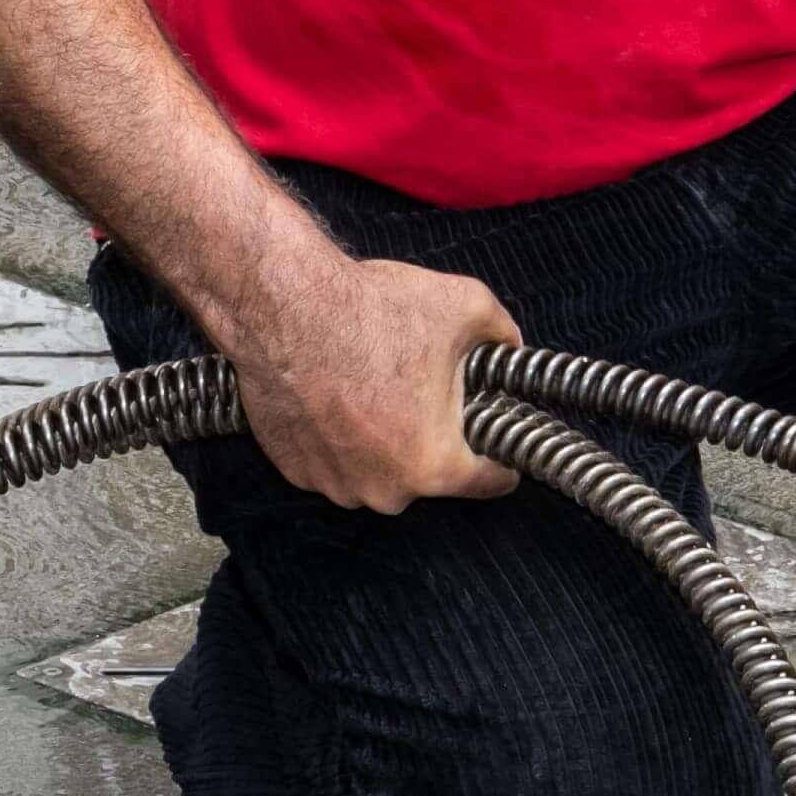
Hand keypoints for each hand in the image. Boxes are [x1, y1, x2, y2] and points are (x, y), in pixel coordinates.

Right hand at [223, 251, 522, 509]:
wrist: (285, 306)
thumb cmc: (370, 312)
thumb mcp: (467, 306)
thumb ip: (502, 335)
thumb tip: (510, 347)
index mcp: (433, 465)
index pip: (490, 482)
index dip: (502, 458)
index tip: (499, 441)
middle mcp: (383, 490)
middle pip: (428, 473)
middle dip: (431, 438)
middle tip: (421, 391)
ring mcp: (333, 483)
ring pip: (378, 470)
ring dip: (381, 441)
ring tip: (374, 389)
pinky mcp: (294, 470)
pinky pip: (334, 463)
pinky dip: (339, 439)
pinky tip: (337, 397)